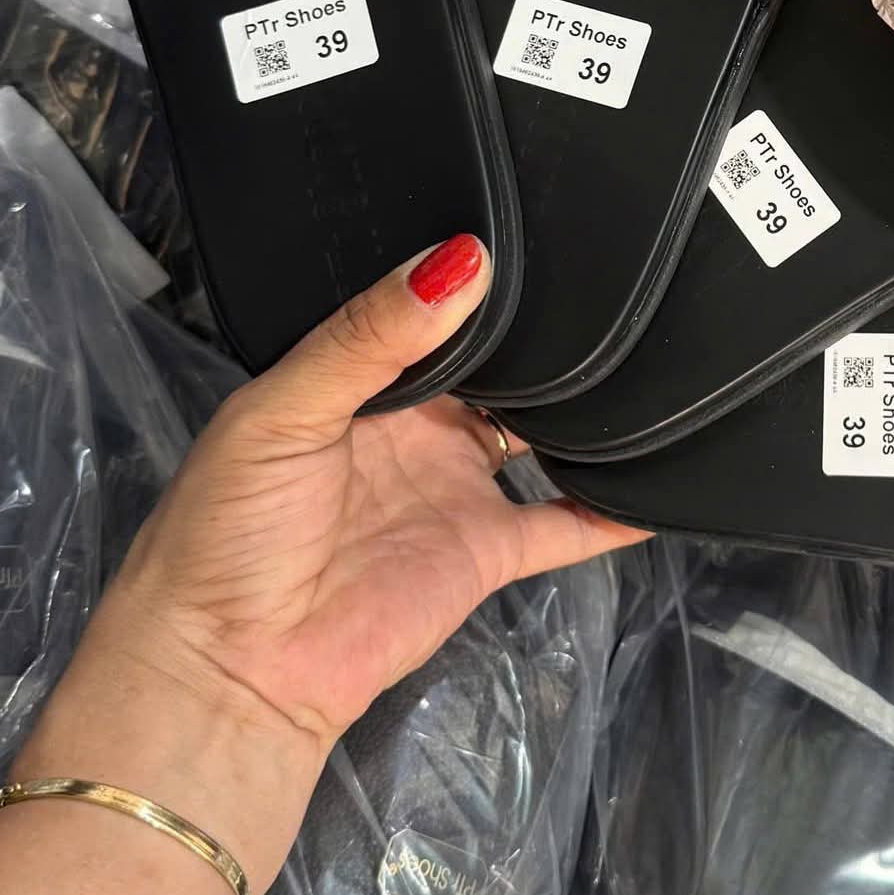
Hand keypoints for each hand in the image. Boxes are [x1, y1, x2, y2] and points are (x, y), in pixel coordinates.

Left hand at [13, 235, 642, 892]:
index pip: (432, 310)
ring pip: (538, 433)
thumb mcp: (282, 409)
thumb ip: (371, 335)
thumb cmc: (231, 526)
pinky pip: (565, 524)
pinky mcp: (488, 553)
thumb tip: (464, 259)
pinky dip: (613, 508)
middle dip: (546, 332)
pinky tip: (663, 480)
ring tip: (654, 353)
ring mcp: (456, 488)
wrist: (230, 667)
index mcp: (360, 378)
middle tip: (617, 276)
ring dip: (584, 405)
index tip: (543, 227)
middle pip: (497, 367)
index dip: (478, 276)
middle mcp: (417, 425)